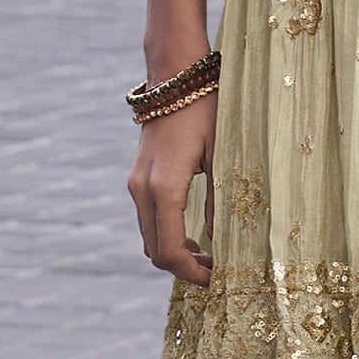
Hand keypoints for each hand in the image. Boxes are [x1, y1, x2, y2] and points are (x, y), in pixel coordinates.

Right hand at [128, 87, 215, 281]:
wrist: (175, 77)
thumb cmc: (206, 112)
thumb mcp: (222, 157)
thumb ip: (220, 202)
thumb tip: (222, 242)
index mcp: (164, 189)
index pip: (171, 250)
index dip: (192, 273)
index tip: (217, 281)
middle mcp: (142, 190)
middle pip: (155, 251)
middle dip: (184, 269)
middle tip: (217, 273)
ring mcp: (136, 184)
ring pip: (149, 237)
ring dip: (175, 254)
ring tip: (210, 257)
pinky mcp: (138, 178)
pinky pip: (148, 220)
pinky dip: (167, 236)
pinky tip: (194, 235)